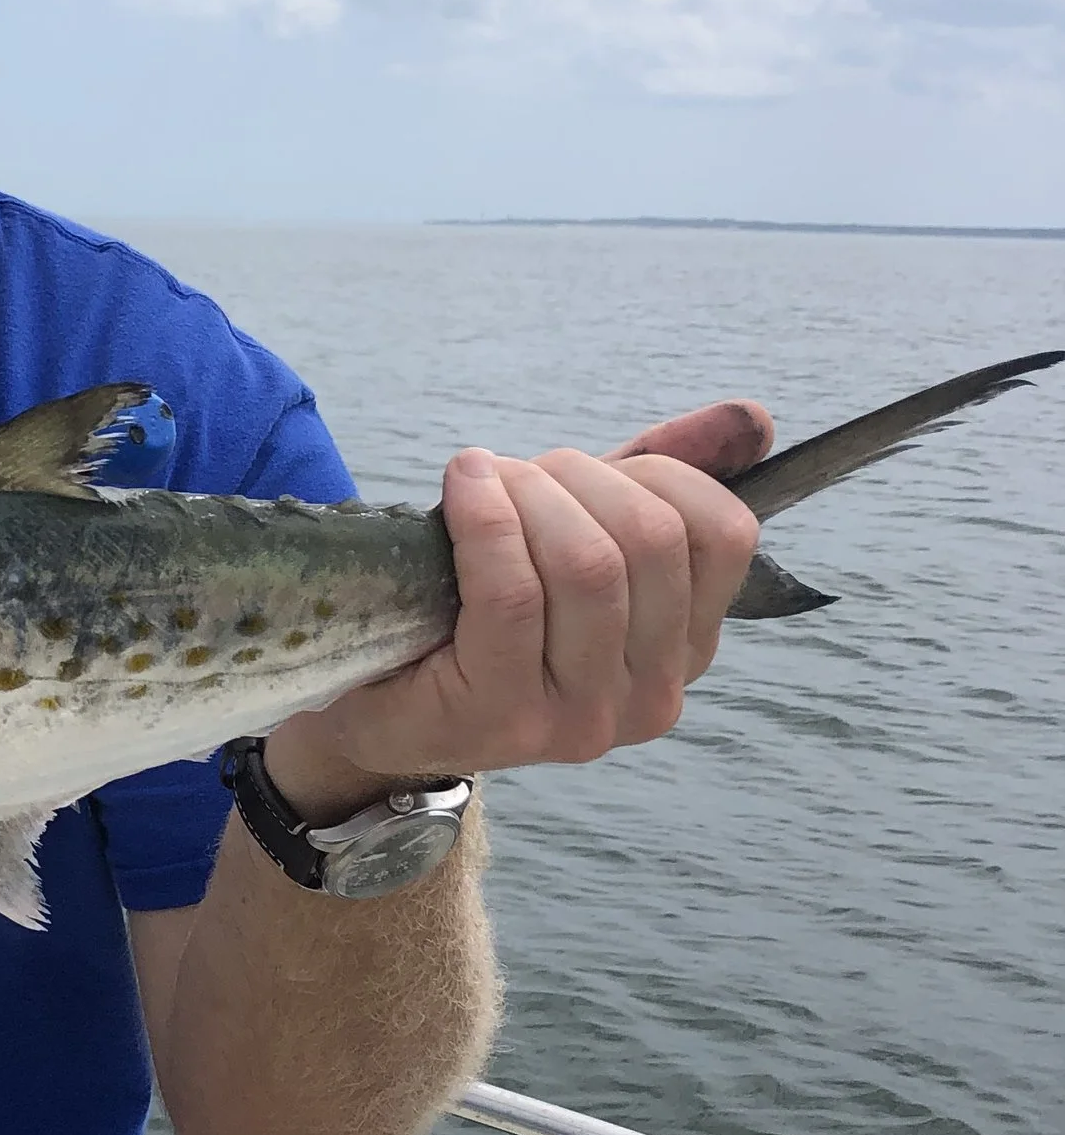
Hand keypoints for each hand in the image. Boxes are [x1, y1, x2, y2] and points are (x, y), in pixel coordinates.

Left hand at [271, 397, 773, 817]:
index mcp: (688, 651)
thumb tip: (752, 416)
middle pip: (652, 540)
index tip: (586, 471)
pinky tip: (462, 487)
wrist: (381, 705)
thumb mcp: (579, 536)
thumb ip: (663, 478)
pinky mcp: (505, 716)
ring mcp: (583, 718)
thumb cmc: (483, 611)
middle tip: (520, 475)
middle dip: (579, 478)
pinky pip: (514, 593)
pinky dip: (486, 517)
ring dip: (528, 494)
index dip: (657, 471)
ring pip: (588, 563)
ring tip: (483, 483)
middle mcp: (654, 698)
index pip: (724, 535)